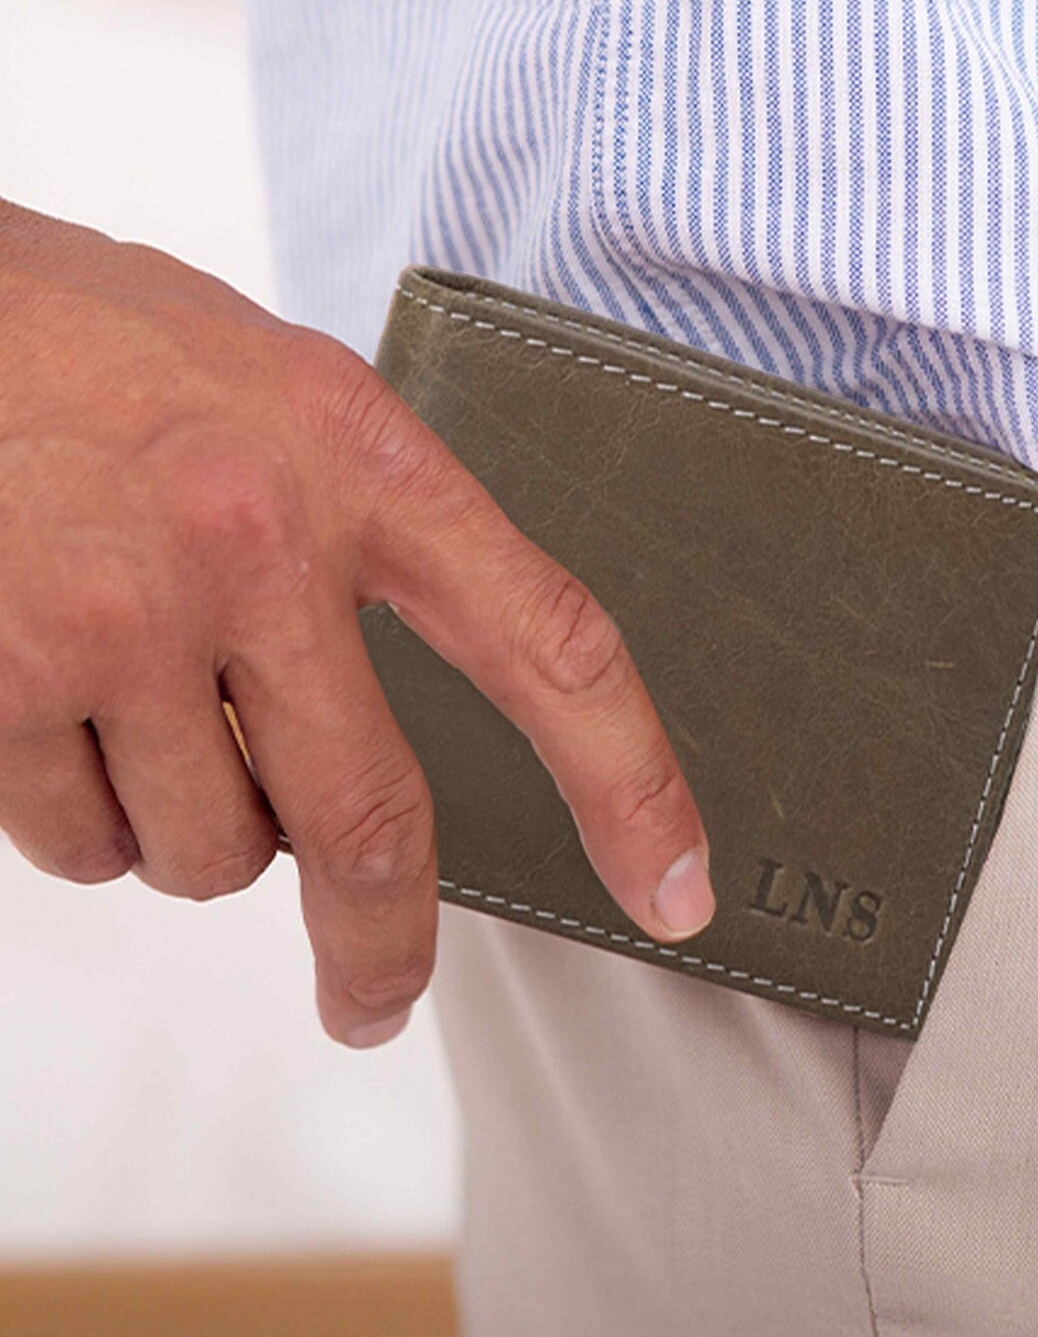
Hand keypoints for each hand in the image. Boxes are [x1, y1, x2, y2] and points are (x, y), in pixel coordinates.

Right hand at [0, 200, 714, 1045]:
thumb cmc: (81, 340)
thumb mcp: (266, 390)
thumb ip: (347, 535)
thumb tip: (352, 742)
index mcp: (354, 454)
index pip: (547, 640)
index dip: (629, 783)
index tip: (673, 887)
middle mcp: (258, 540)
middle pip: (369, 826)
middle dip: (378, 947)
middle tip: (372, 996)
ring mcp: (130, 616)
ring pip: (206, 853)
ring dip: (184, 834)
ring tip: (129, 716)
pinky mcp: (10, 676)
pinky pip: (79, 845)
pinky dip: (75, 818)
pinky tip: (49, 708)